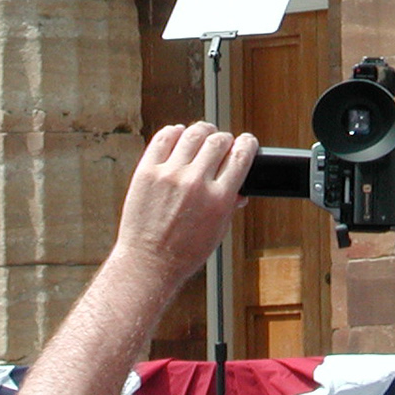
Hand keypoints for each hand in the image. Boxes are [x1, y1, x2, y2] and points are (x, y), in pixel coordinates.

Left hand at [111, 122, 256, 289]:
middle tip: (223, 144)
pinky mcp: (147, 171)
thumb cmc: (184, 253)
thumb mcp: (218, 230)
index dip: (248, 143)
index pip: (241, 155)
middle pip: (218, 140)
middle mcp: (195, 183)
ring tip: (203, 135)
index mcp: (218, 199)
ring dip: (203, 131)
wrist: (148, 263)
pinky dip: (175, 132)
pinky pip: (163, 138)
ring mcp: (169, 175)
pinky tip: (179, 135)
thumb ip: (230, 203)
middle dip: (225, 139)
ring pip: (192, 133)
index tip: (246, 142)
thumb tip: (240, 187)